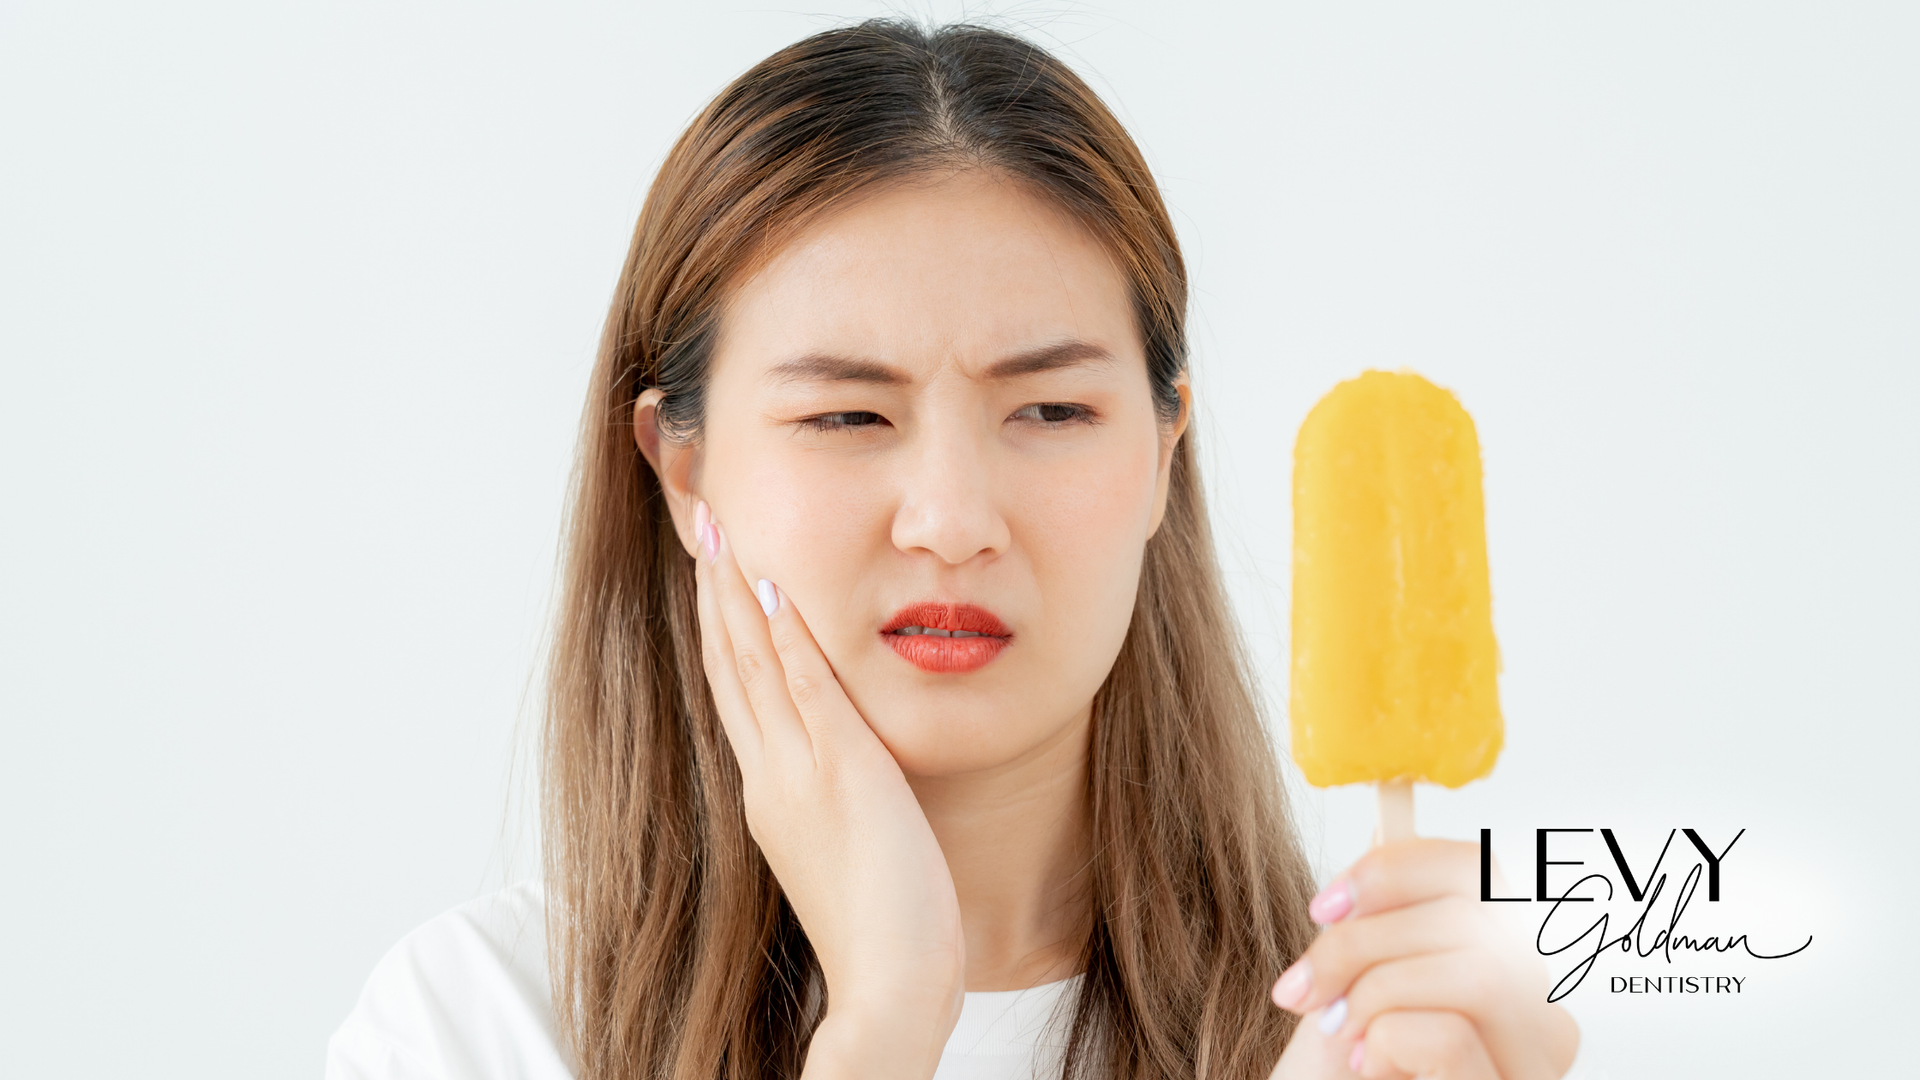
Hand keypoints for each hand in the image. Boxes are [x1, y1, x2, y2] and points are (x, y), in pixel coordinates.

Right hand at [692, 503, 964, 1078]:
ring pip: (753, 667)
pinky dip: (786, 642)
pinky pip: (804, 693)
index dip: (722, 625)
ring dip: (738, 595)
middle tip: (704, 523)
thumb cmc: (885, 929)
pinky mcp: (840, 777)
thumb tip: (847, 769)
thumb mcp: (849, 848)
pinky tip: (778, 594)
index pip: (737, 689)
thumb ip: (836, 799)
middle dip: (715, 591)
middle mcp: (770, 775)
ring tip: (724, 534)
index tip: (716, 570)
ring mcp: (798, 774)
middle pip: (729, 664)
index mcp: (770, 791)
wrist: (888, 987)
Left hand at [1267, 840, 1578, 1079]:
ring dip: (1378, 992)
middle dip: (1365, 941)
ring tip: (1344, 1036)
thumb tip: (1389, 803)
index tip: (1322, 905)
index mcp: (1509, 970)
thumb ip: (1382, 917)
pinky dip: (1391, 1037)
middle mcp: (1545, 1021)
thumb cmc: (1340, 1077)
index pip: (1490, 872)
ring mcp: (1538, 1070)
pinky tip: (1368, 1066)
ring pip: (1479, 972)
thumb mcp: (1352, 990)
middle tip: (1302, 990)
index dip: (1400, 870)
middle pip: (1482, 918)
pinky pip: (1454, 1038)